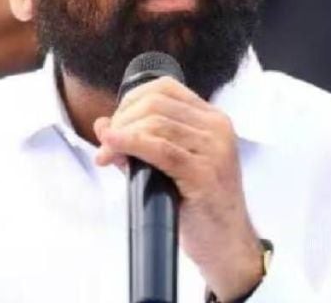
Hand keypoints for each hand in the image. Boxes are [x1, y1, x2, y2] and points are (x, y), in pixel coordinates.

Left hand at [93, 77, 262, 299]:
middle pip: (156, 103)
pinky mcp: (204, 173)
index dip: (131, 100)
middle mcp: (218, 128)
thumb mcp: (173, 168)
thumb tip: (102, 125)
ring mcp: (214, 149)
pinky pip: (160, 149)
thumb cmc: (201, 207)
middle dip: (122, 120)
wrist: (228, 243)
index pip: (165, 88)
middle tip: (106, 145)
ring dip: (120, 135)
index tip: (116, 125)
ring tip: (106, 156)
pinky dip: (129, 144)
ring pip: (155, 124)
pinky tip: (112, 149)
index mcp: (214, 120)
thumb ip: (140, 145)